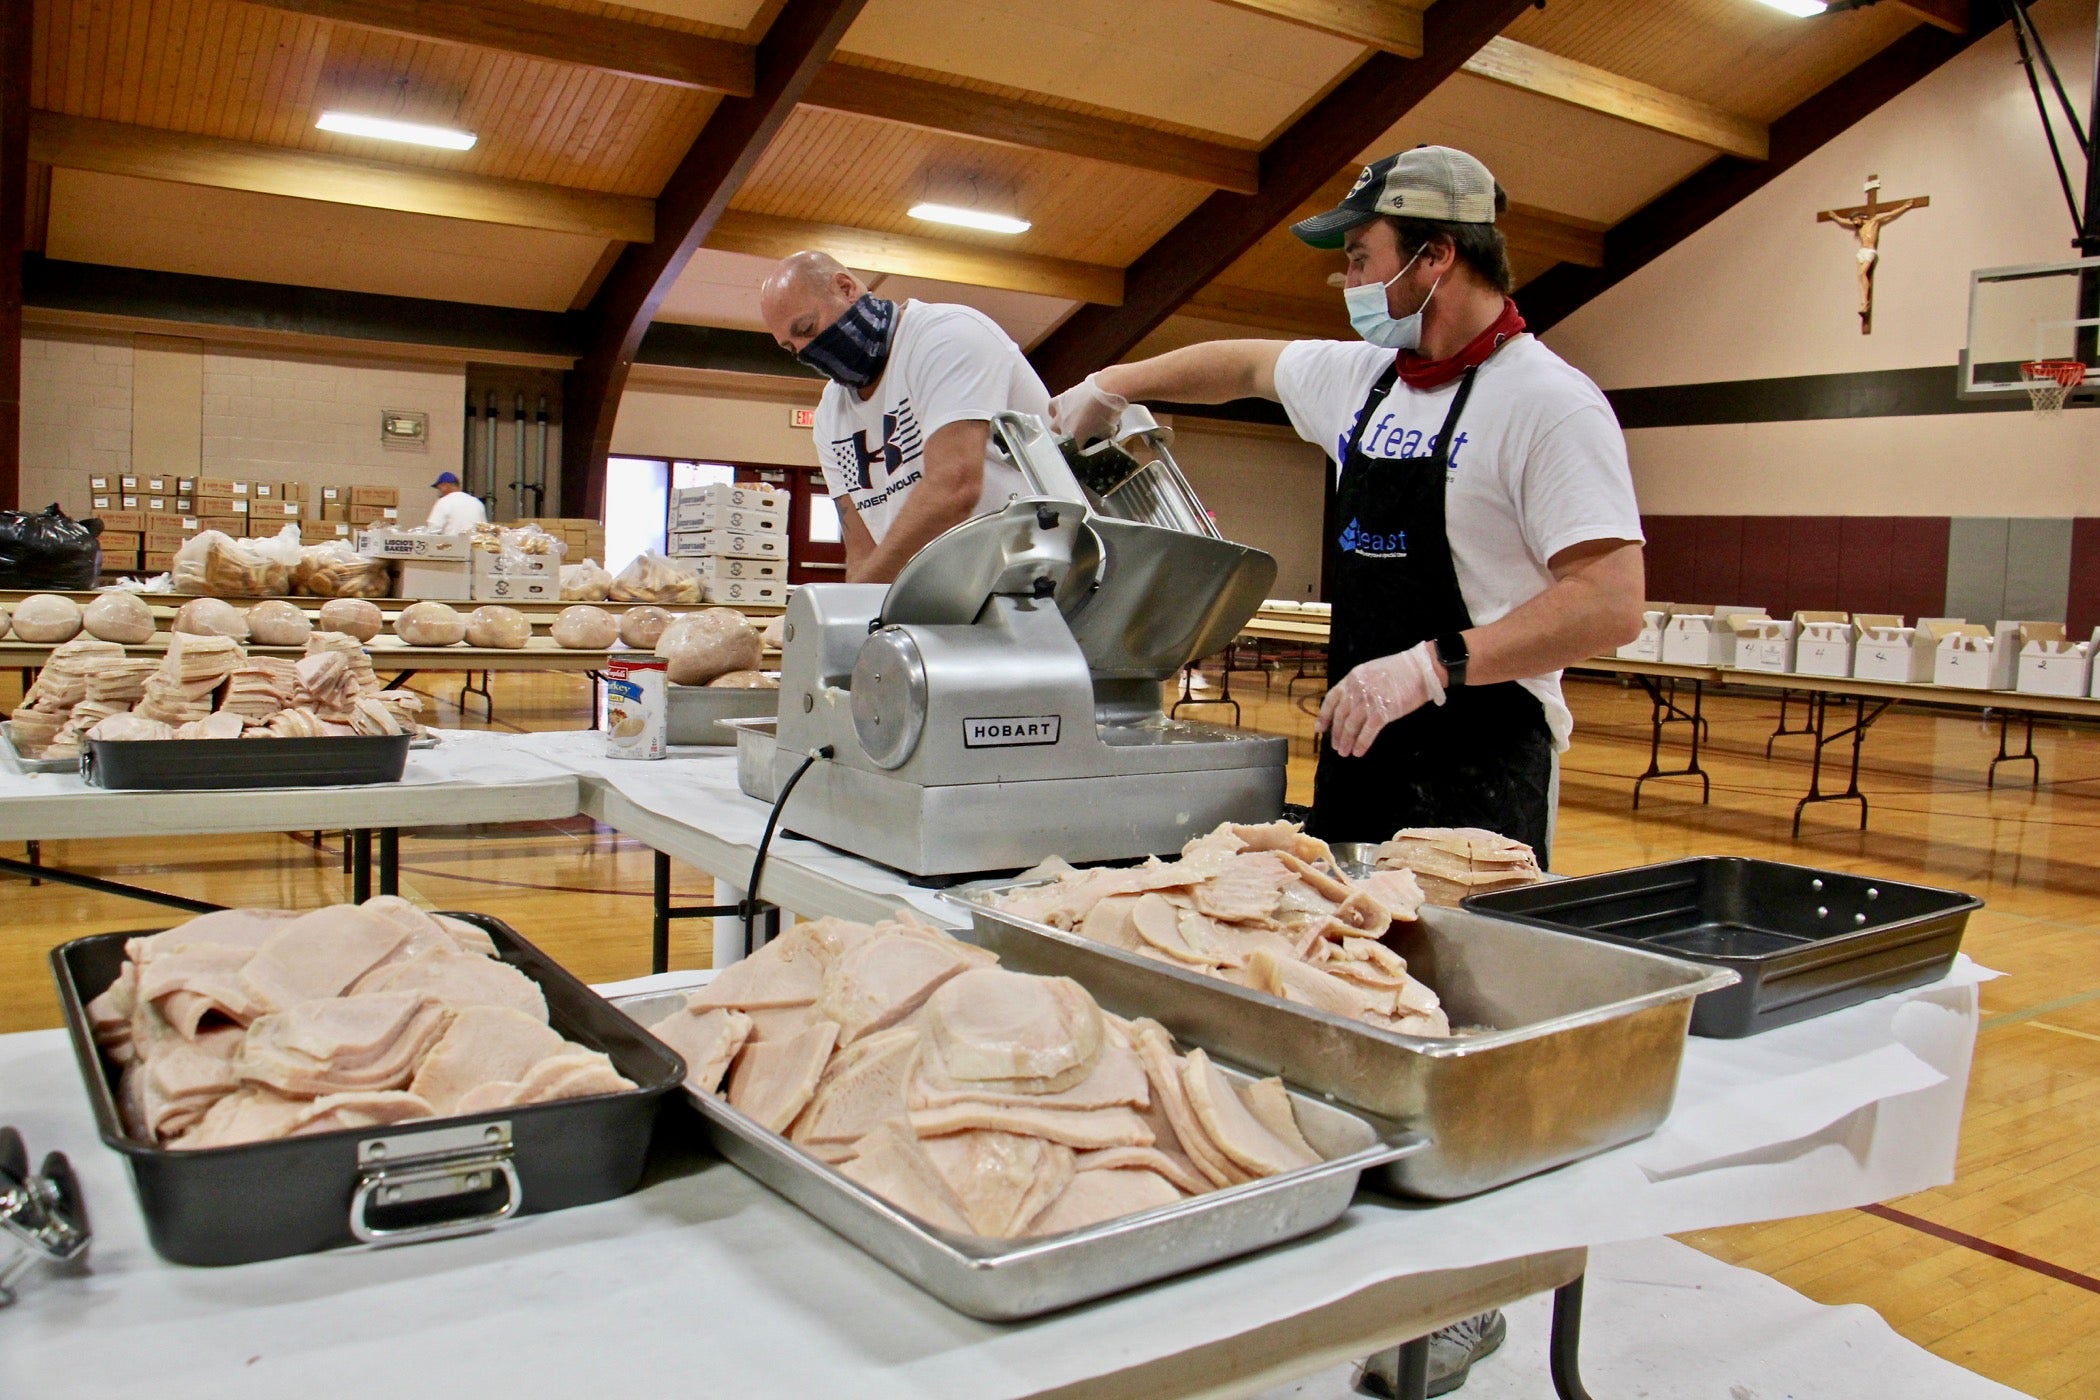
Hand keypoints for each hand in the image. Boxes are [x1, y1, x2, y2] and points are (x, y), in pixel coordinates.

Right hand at [1047, 373, 1127, 444]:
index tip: (1089, 447)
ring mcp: (1059, 414)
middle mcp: (1063, 429)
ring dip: (1062, 427)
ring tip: (1073, 422)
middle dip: (1072, 439)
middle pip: (1063, 440)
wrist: (1106, 390)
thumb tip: (1100, 442)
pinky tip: (1062, 410)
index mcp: (1074, 440)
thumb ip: (1100, 441)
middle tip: (1084, 434)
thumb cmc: (1108, 412)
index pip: (1076, 451)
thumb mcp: (1108, 433)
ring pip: (1054, 426)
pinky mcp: (1059, 400)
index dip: (1084, 450)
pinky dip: (1055, 411)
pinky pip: (1052, 409)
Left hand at [1316, 641, 1445, 757]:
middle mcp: (1357, 689)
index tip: (1319, 728)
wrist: (1421, 669)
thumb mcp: (1370, 672)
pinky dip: (1361, 743)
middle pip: (1340, 715)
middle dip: (1336, 733)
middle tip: (1335, 746)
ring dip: (1346, 741)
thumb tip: (1349, 704)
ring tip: (1344, 752)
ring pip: (1351, 726)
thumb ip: (1357, 686)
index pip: (1331, 699)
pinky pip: (1367, 732)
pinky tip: (1358, 752)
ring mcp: (1369, 700)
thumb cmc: (1399, 670)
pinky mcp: (1383, 712)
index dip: (1324, 716)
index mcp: (1352, 678)